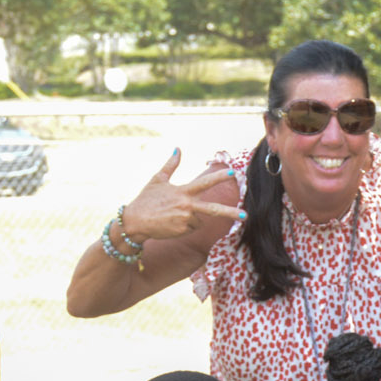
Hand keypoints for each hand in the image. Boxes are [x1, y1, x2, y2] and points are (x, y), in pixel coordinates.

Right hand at [120, 149, 241, 243]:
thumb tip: (178, 149)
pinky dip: (185, 226)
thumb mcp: (157, 179)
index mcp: (183, 191)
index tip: (232, 173)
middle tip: (245, 216)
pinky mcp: (182, 231)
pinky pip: (192, 228)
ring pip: (200, 220)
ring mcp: (185, 220)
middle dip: (230, 213)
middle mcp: (186, 206)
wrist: (135, 222)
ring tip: (173, 215)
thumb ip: (171, 165)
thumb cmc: (145, 199)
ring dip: (192, 217)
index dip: (218, 177)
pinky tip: (171, 223)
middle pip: (213, 210)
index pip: (204, 183)